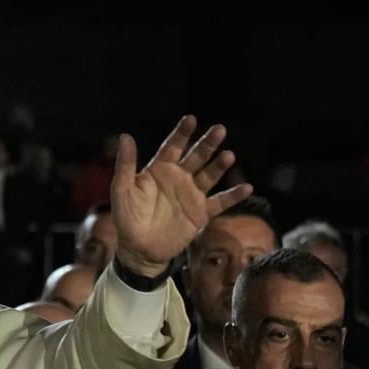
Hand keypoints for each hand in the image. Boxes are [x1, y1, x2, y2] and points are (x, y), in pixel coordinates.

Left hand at [111, 115, 251, 276]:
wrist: (138, 250)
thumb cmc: (127, 219)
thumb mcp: (122, 190)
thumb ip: (125, 165)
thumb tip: (125, 136)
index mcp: (159, 169)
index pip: (173, 147)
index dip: (182, 133)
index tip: (191, 119)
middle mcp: (179, 178)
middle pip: (196, 156)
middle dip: (207, 144)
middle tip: (219, 130)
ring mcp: (191, 194)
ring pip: (209, 175)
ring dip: (219, 165)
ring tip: (229, 155)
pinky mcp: (201, 213)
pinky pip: (220, 202)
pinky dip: (233, 196)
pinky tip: (247, 187)